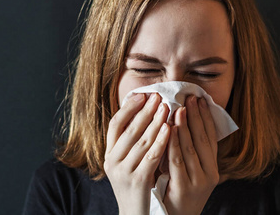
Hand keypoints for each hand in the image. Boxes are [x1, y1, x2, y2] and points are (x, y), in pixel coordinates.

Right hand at [104, 93, 170, 214]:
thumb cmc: (135, 184)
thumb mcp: (127, 161)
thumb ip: (131, 141)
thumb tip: (140, 110)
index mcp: (109, 153)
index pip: (115, 124)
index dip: (128, 108)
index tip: (142, 95)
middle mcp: (112, 161)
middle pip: (130, 130)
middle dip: (145, 111)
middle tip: (158, 96)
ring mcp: (124, 171)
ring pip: (142, 141)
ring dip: (155, 122)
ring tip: (167, 107)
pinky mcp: (138, 180)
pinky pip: (151, 156)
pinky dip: (161, 141)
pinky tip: (170, 129)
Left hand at [164, 96, 218, 214]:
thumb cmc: (177, 192)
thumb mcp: (189, 171)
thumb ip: (189, 151)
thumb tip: (181, 122)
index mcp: (212, 168)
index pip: (211, 137)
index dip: (205, 118)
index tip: (199, 100)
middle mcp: (209, 174)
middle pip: (203, 140)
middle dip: (196, 117)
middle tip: (189, 98)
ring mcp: (198, 182)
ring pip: (191, 149)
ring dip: (185, 127)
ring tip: (179, 109)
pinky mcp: (184, 188)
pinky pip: (177, 162)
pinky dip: (173, 144)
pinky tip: (168, 130)